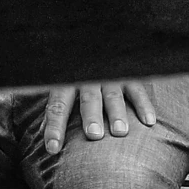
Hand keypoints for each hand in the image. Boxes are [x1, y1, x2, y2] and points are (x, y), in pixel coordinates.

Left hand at [40, 82, 155, 153]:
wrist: (99, 40)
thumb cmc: (76, 75)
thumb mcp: (61, 85)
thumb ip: (53, 108)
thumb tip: (39, 134)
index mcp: (66, 83)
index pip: (57, 106)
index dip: (54, 126)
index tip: (52, 148)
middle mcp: (87, 79)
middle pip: (88, 99)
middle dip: (90, 116)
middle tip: (93, 134)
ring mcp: (110, 77)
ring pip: (113, 95)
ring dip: (117, 113)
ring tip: (120, 132)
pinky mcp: (130, 76)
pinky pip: (137, 90)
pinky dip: (144, 105)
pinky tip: (149, 122)